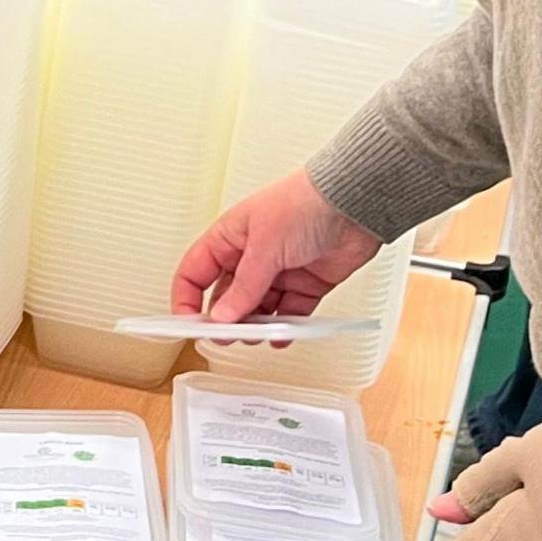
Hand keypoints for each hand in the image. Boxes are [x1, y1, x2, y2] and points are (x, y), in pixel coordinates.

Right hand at [173, 169, 382, 323]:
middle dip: (224, 320)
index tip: (190, 324)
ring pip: (257, 310)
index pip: (195, 273)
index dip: (187, 299)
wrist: (354, 202)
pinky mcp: (305, 285)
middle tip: (227, 338)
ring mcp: (278, 272)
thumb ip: (245, 286)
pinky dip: (285, 329)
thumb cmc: (305, 202)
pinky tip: (281, 336)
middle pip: (226, 297)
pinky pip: (289, 314)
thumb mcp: (265, 245)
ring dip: (255, 327)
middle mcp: (251, 256)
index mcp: (229, 238)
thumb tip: (224, 316)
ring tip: (258, 336)